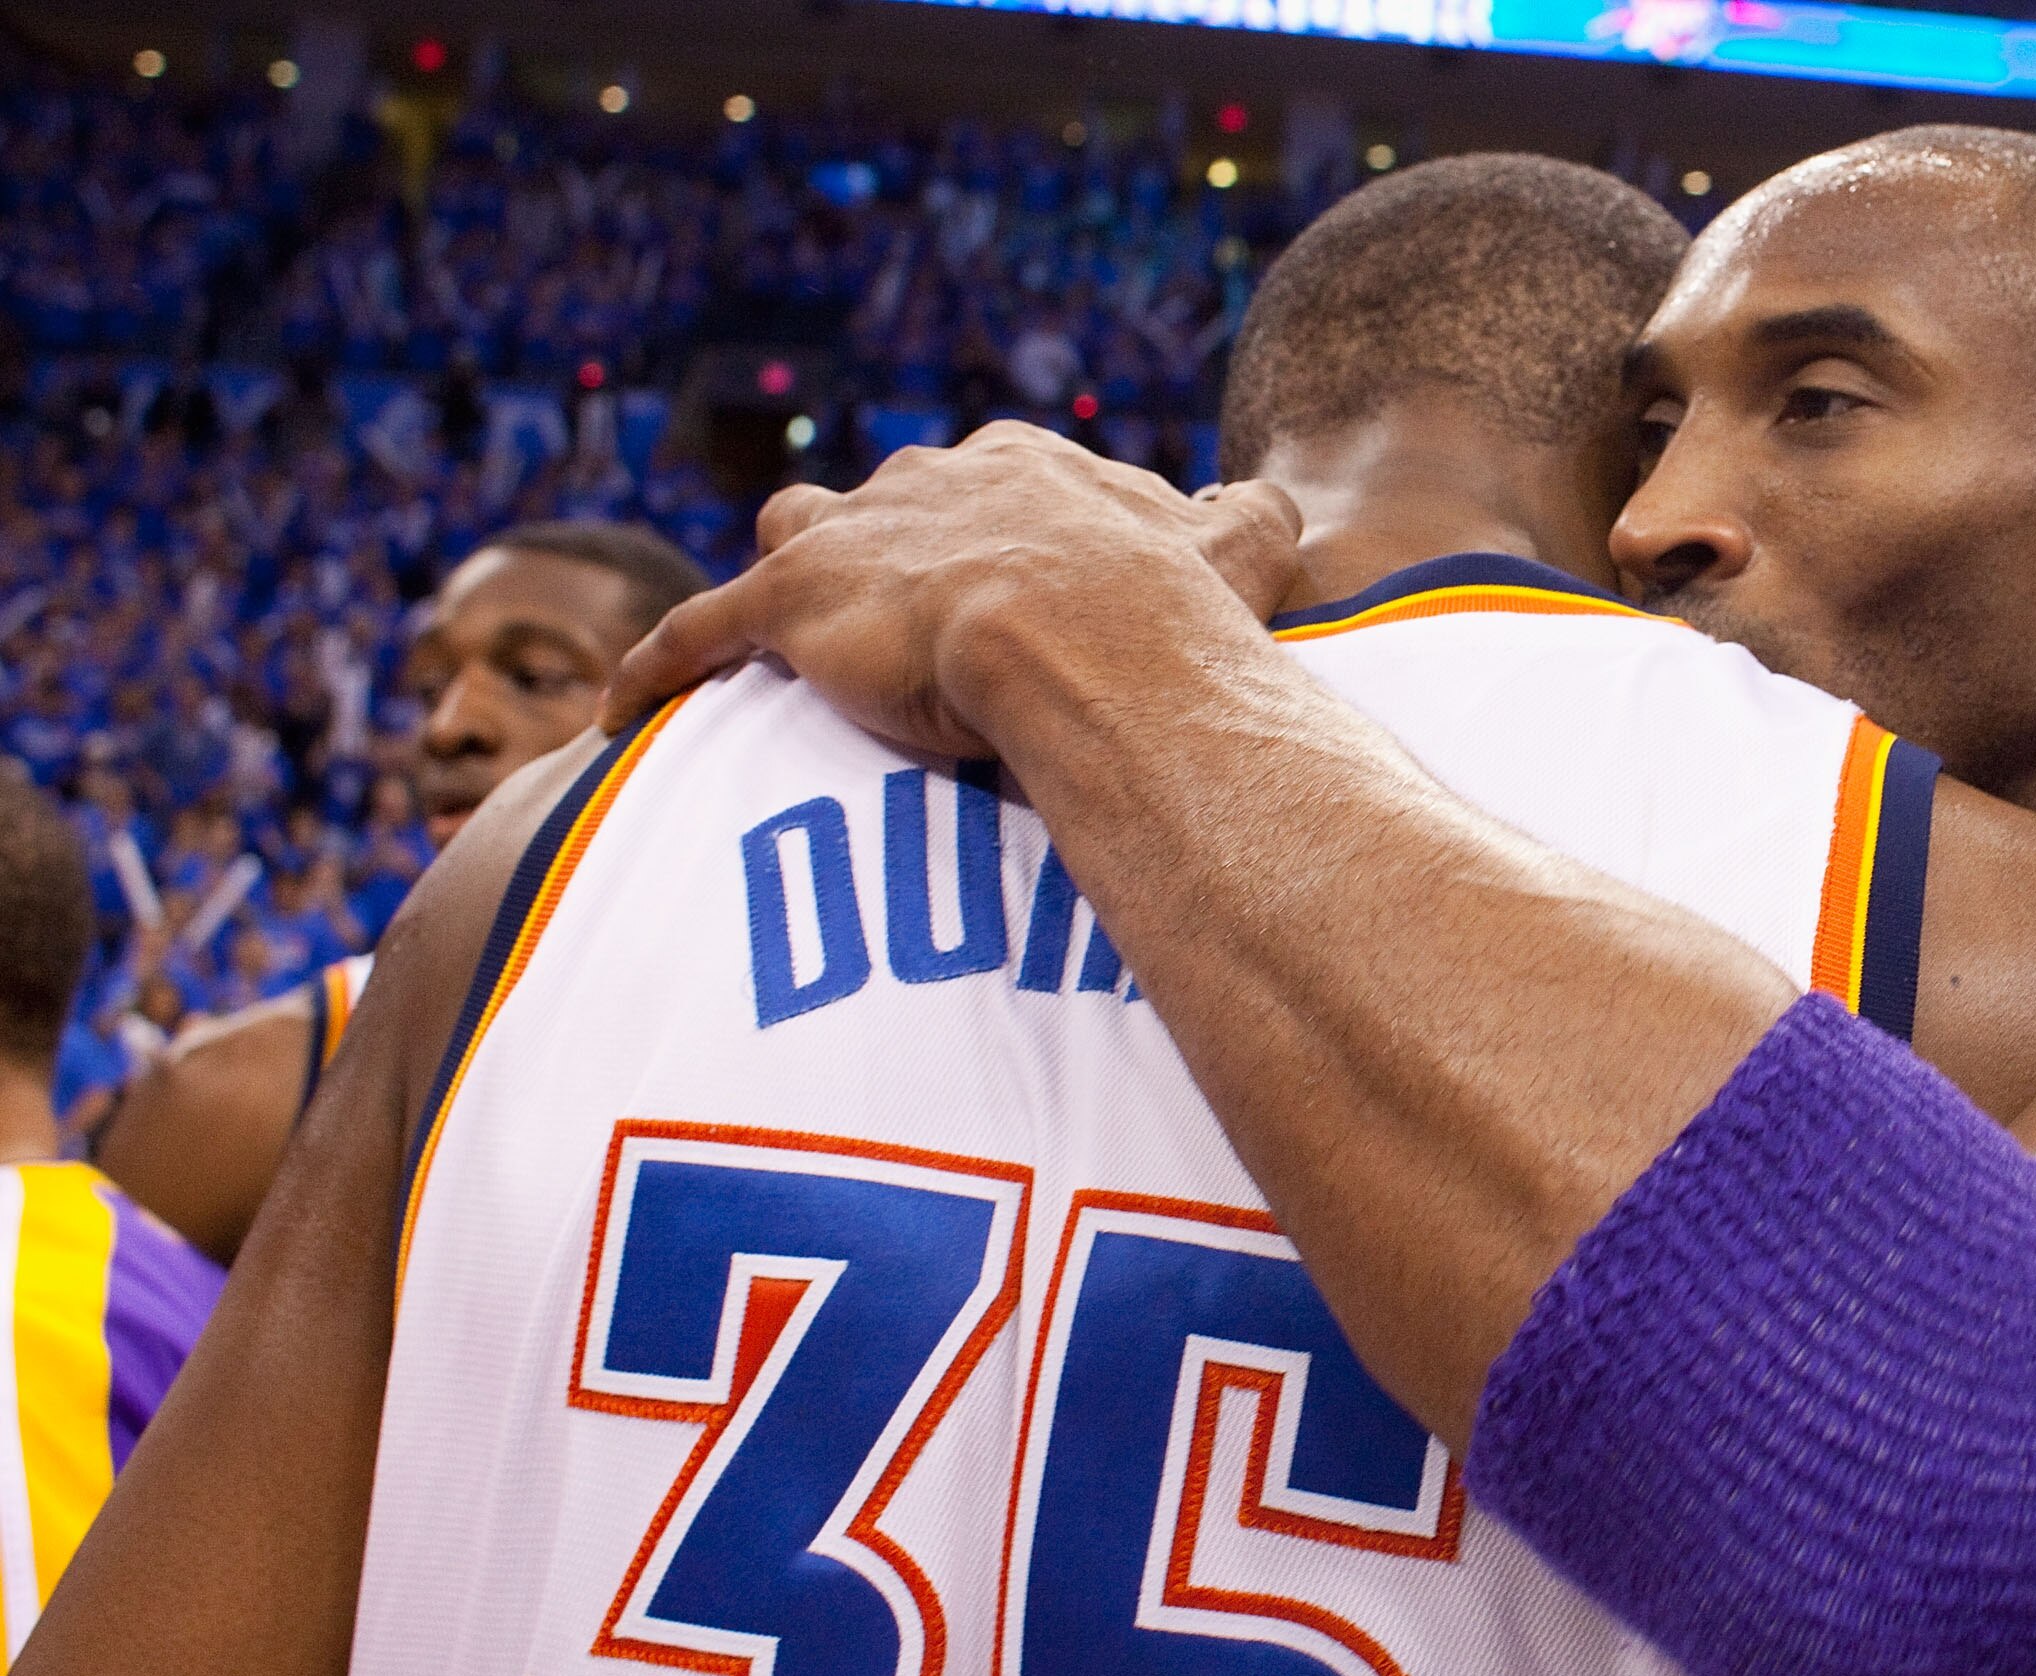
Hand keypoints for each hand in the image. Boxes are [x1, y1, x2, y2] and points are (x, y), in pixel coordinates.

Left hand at [599, 423, 1303, 755]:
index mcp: (1023, 468)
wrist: (1087, 641)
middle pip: (887, 497)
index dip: (995, 532)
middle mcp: (927, 480)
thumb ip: (1245, 523)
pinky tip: (622, 709)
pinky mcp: (786, 607)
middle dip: (888, 544)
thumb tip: (1275, 512)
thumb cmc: (1167, 607)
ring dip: (784, 573)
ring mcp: (852, 538)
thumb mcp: (1234, 548)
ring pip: (790, 532)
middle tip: (905, 617)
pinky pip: (695, 631)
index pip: (992, 481)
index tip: (1006, 581)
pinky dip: (655, 667)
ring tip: (782, 630)